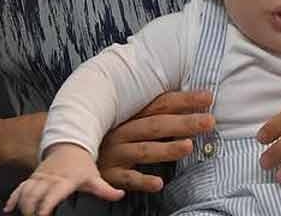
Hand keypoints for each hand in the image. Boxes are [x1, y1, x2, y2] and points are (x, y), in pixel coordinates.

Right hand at [4, 144, 122, 214]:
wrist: (69, 144)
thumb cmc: (81, 164)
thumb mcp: (94, 176)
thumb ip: (105, 189)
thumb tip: (119, 194)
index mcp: (63, 180)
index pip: (52, 194)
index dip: (45, 205)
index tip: (42, 215)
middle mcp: (49, 179)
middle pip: (34, 195)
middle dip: (29, 209)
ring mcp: (39, 178)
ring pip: (25, 192)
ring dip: (21, 205)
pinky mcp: (33, 178)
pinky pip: (20, 187)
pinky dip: (13, 198)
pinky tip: (8, 209)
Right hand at [96, 90, 215, 191]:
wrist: (71, 151)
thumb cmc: (108, 134)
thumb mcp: (127, 119)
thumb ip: (153, 112)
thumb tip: (188, 103)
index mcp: (129, 115)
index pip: (160, 104)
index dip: (184, 100)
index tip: (208, 97)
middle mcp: (123, 131)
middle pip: (156, 125)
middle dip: (184, 122)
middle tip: (209, 121)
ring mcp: (116, 153)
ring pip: (144, 150)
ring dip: (167, 148)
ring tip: (188, 146)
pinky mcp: (109, 175)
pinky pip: (127, 179)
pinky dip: (142, 180)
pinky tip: (159, 183)